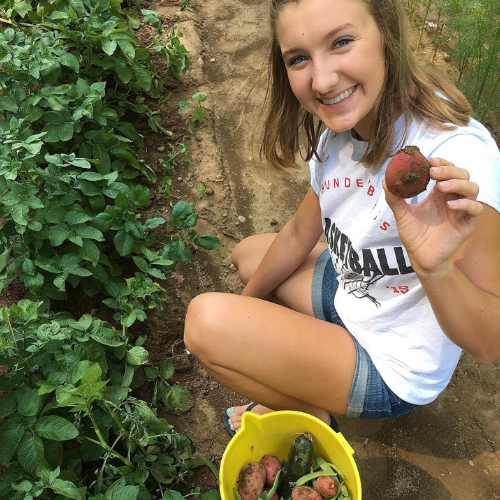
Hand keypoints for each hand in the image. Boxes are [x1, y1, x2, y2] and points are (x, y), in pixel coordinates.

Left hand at [383, 158, 482, 274]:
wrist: (419, 256)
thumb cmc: (414, 235)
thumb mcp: (402, 214)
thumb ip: (395, 198)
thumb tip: (385, 181)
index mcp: (439, 193)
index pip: (447, 171)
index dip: (442, 163)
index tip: (429, 160)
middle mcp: (453, 198)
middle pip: (462, 175)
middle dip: (449, 170)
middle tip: (433, 172)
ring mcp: (462, 210)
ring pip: (472, 188)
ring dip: (458, 183)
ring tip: (441, 187)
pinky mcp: (467, 224)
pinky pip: (475, 209)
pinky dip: (465, 204)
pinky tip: (450, 205)